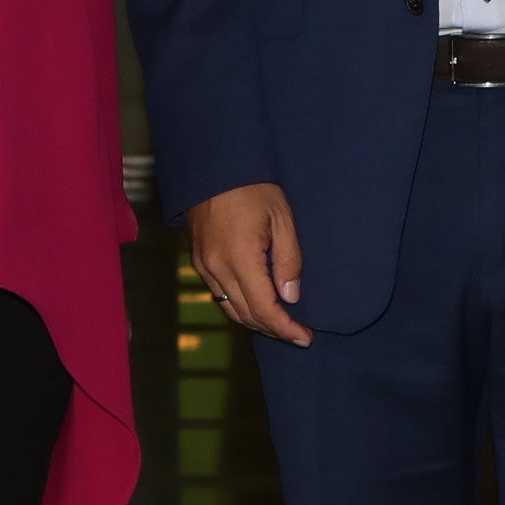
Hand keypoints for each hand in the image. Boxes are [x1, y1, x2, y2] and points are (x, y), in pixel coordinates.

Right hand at [188, 183, 311, 346]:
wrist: (214, 166)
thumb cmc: (254, 187)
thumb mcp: (282, 218)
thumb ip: (289, 260)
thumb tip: (291, 298)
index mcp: (240, 259)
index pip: (264, 310)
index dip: (286, 328)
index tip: (306, 338)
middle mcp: (217, 268)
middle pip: (246, 316)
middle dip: (274, 330)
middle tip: (299, 335)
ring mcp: (204, 266)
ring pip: (230, 309)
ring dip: (256, 322)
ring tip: (281, 325)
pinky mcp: (199, 260)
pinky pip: (220, 295)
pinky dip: (240, 307)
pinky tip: (257, 306)